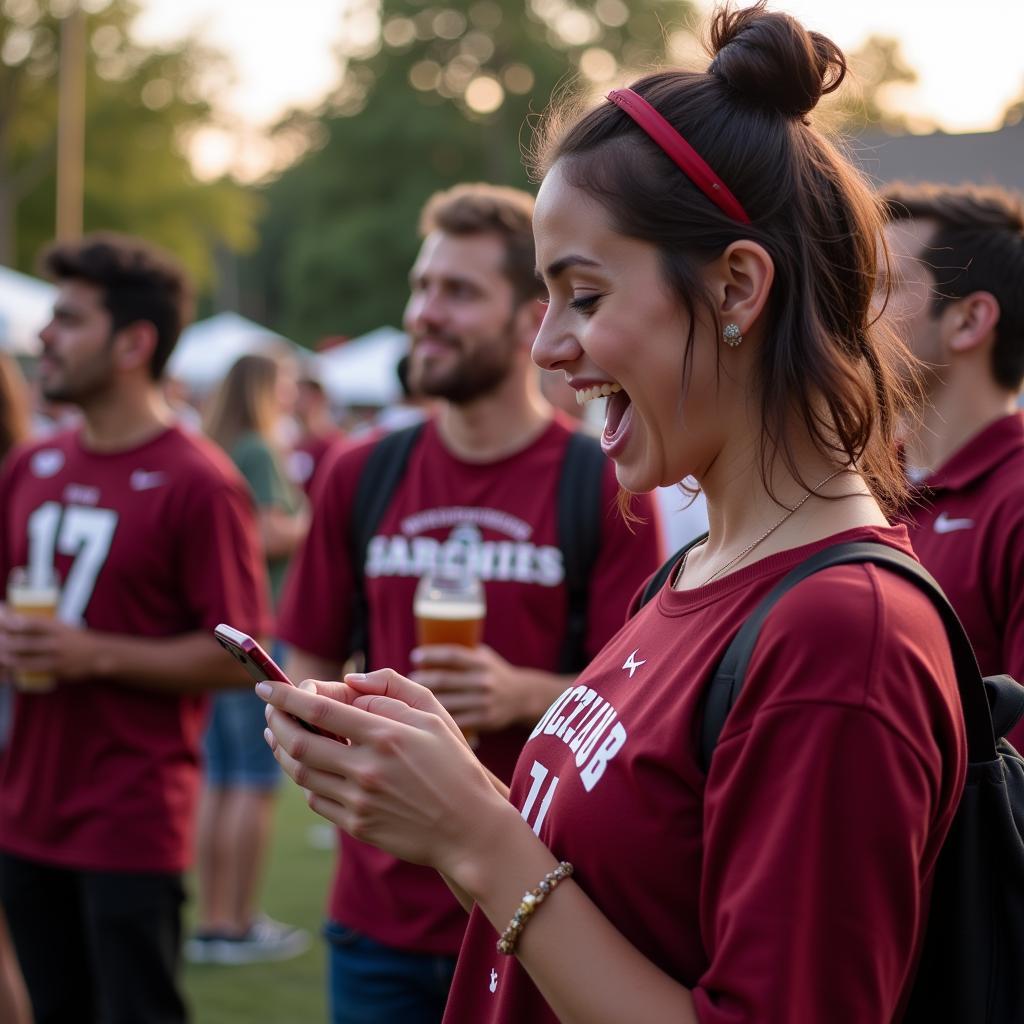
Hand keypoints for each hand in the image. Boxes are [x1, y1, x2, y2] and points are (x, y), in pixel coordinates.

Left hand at [0, 604, 96, 681]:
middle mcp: (58, 643)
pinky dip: (21, 673)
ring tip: (1, 658)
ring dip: (11, 660)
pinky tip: (10, 672)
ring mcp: (58, 659)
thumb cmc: (75, 639)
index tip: (5, 620)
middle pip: (29, 643)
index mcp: (59, 628)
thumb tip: (13, 618)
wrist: (98, 655)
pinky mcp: (57, 672)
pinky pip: (36, 673)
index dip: (20, 622)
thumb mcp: (63, 626)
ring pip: (29, 660)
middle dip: (9, 643)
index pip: (37, 623)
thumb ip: (41, 624)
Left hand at [258, 670, 516, 874]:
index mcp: (385, 735)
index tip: (266, 685)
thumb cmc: (455, 765)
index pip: (319, 709)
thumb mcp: (434, 714)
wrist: (470, 829)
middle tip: (270, 708)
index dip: (286, 695)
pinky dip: (306, 779)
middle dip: (275, 721)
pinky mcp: (357, 825)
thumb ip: (392, 688)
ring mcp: (359, 801)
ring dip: (282, 749)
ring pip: (301, 772)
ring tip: (279, 734)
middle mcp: (366, 768)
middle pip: (298, 742)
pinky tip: (309, 766)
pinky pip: (316, 799)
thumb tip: (350, 681)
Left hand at [410, 644, 533, 732]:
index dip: (432, 655)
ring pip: (447, 702)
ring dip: (425, 701)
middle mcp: (484, 681)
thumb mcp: (483, 656)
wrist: (522, 697)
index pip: (453, 656)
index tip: (415, 656)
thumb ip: (462, 652)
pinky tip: (426, 717)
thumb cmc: (494, 672)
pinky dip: (439, 718)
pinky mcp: (485, 720)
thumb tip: (426, 645)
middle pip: (445, 680)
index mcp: (481, 662)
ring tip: (411, 698)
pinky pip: (456, 721)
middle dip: (423, 680)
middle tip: (409, 680)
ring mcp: (485, 702)